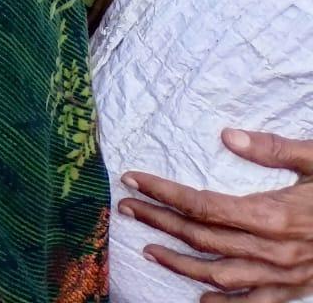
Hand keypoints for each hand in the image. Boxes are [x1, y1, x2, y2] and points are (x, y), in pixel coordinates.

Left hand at [120, 129, 312, 302]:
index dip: (163, 193)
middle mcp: (274, 249)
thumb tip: (228, 136)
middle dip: (159, 221)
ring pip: (220, 274)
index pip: (202, 205)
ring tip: (149, 249)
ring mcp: (285, 273)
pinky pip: (256, 302)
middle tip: (126, 207)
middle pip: (202, 237)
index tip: (133, 179)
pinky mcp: (296, 287)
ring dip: (180, 263)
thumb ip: (273, 149)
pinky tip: (202, 298)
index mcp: (273, 215)